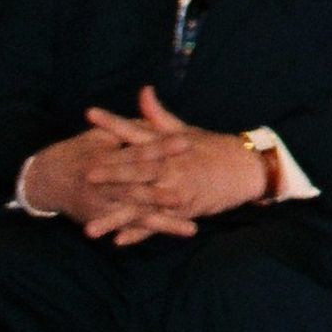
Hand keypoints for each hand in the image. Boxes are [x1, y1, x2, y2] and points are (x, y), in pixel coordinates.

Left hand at [67, 92, 261, 241]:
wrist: (245, 169)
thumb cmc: (212, 148)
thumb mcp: (184, 130)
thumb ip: (158, 115)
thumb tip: (143, 90)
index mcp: (168, 145)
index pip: (136, 131)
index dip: (113, 122)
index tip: (90, 114)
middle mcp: (171, 167)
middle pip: (137, 170)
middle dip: (112, 173)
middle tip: (86, 175)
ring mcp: (177, 190)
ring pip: (142, 204)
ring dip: (115, 217)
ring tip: (89, 229)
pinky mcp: (183, 210)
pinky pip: (158, 223)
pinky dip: (139, 233)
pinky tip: (118, 241)